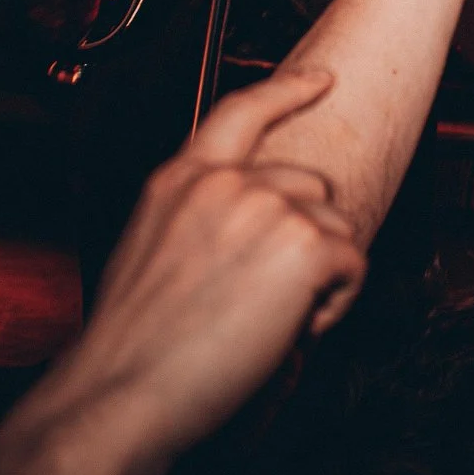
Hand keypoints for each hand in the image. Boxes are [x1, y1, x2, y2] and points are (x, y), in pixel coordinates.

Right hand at [0, 72, 365, 474]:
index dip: (288, 90)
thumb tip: (248, 226)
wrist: (121, 394)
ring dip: (320, 273)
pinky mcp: (304, 246)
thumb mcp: (150, 252)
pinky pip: (352, 264)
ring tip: (270, 317)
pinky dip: (335, 301)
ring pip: (336, 226)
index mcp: (180, 181)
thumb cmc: (133, 344)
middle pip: (311, 186)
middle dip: (307, 235)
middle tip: (269, 293)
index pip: (242, 111)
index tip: (320, 81)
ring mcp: (267, 209)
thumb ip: (198, 218)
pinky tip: (288, 329)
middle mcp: (225, 184)